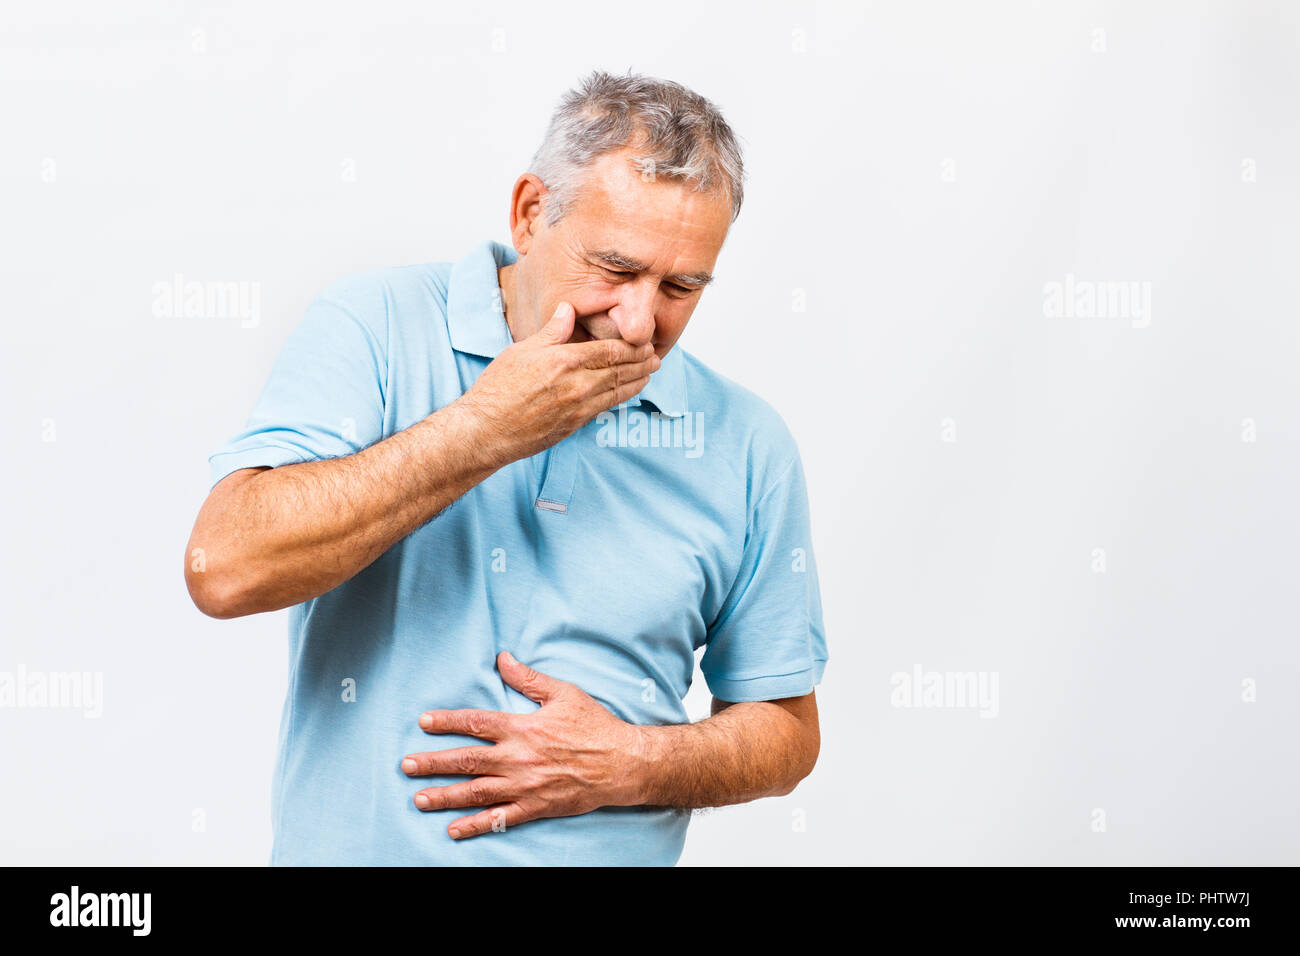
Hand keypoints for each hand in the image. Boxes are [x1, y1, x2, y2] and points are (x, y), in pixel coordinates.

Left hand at [402, 651, 648, 839]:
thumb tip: (502, 658)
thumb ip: (528, 679)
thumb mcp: (563, 693)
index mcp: (522, 727)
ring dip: (445, 796)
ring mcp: (524, 785)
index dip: (447, 722)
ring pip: (476, 792)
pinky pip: (499, 819)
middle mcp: (517, 758)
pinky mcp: (535, 807)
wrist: (622, 763)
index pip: (475, 723)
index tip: (424, 723)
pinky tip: (454, 830)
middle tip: (406, 765)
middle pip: (466, 761)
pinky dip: (475, 826)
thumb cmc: (594, 726)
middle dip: (433, 763)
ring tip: (419, 798)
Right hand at [452, 301, 659, 467]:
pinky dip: (621, 397)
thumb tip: (569, 309)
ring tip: (650, 373)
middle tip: (655, 357)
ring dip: (637, 381)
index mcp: (565, 361)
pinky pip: (606, 407)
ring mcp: (578, 408)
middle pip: (620, 371)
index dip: (632, 346)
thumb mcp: (522, 351)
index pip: (610, 350)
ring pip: (617, 391)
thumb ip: (552, 332)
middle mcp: (577, 385)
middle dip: (641, 363)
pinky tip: (627, 392)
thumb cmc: (498, 388)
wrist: (487, 430)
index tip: (645, 342)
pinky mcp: (575, 425)